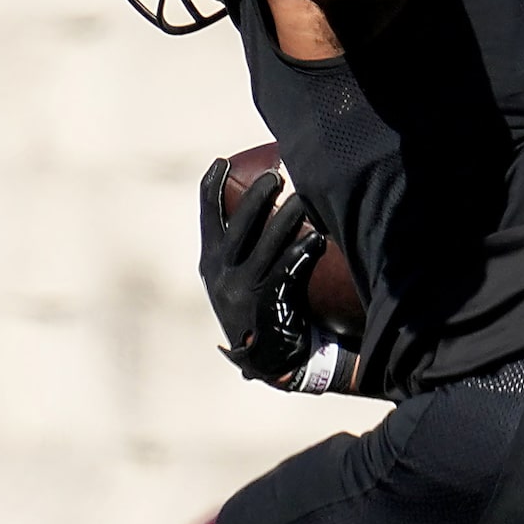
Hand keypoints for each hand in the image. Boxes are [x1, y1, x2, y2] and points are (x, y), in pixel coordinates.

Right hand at [198, 155, 326, 383]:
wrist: (266, 361)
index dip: (211, 186)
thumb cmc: (256, 312)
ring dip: (286, 218)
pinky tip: (316, 239)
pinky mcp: (266, 304)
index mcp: (209, 264)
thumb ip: (239, 253)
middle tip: (275, 174)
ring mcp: (242, 290)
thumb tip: (256, 209)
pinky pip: (287, 272)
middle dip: (255, 196)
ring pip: (266, 245)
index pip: (206, 216)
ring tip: (303, 197)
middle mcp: (220, 274)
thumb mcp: (235, 283)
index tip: (221, 161)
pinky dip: (301, 253)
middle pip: (238, 225)